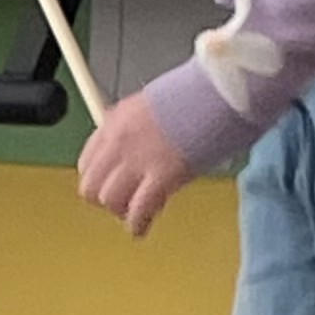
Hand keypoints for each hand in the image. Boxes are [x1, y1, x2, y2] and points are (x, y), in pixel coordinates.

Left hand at [76, 96, 194, 238]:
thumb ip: (139, 129)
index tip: (111, 185)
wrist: (227, 87)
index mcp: (118, 118)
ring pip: (109, 201)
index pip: (87, 161)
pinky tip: (143, 227)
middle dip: (106, 199)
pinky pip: (137, 212)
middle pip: (91, 186)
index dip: (99, 179)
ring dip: (123, 211)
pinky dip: (138, 224)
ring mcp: (139, 158)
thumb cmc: (204, 92)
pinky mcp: (162, 175)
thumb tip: (138, 152)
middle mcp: (121, 139)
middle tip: (124, 202)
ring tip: (140, 211)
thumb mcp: (156, 104)